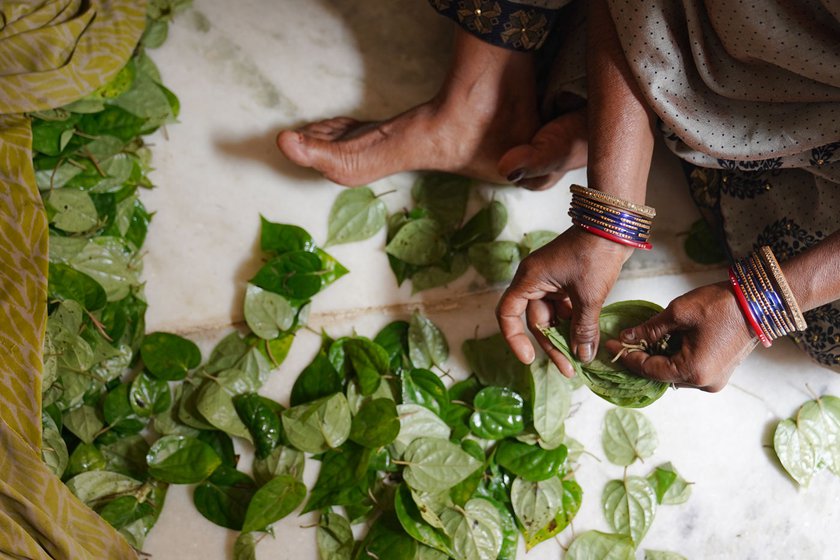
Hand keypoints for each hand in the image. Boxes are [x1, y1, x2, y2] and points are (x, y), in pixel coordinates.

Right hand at [497, 226, 631, 375]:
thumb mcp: (588, 296)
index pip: (508, 313)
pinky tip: (586, 341)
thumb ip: (583, 328)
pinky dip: (575, 324)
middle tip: (568, 369)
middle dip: (552, 345)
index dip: (514, 338)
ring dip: (566, 337)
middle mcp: (535, 281)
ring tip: (581, 359)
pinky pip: (565, 309)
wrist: (615, 226)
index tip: (529, 358)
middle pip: (536, 321)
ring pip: (553, 318)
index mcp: (529, 280)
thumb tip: (582, 357)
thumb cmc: (595, 254)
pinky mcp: (567, 282)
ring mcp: (552, 282)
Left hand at [604, 282, 758, 391]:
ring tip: (643, 339)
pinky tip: (665, 342)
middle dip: (641, 358)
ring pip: (674, 373)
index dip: (627, 357)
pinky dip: (674, 357)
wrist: (760, 303)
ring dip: (658, 358)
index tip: (610, 345)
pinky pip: (688, 369)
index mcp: (692, 371)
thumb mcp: (679, 313)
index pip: (648, 370)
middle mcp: (703, 383)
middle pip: (660, 375)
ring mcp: (714, 380)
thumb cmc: (721, 305)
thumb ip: (650, 329)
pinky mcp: (720, 373)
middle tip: (623, 342)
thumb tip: (627, 337)